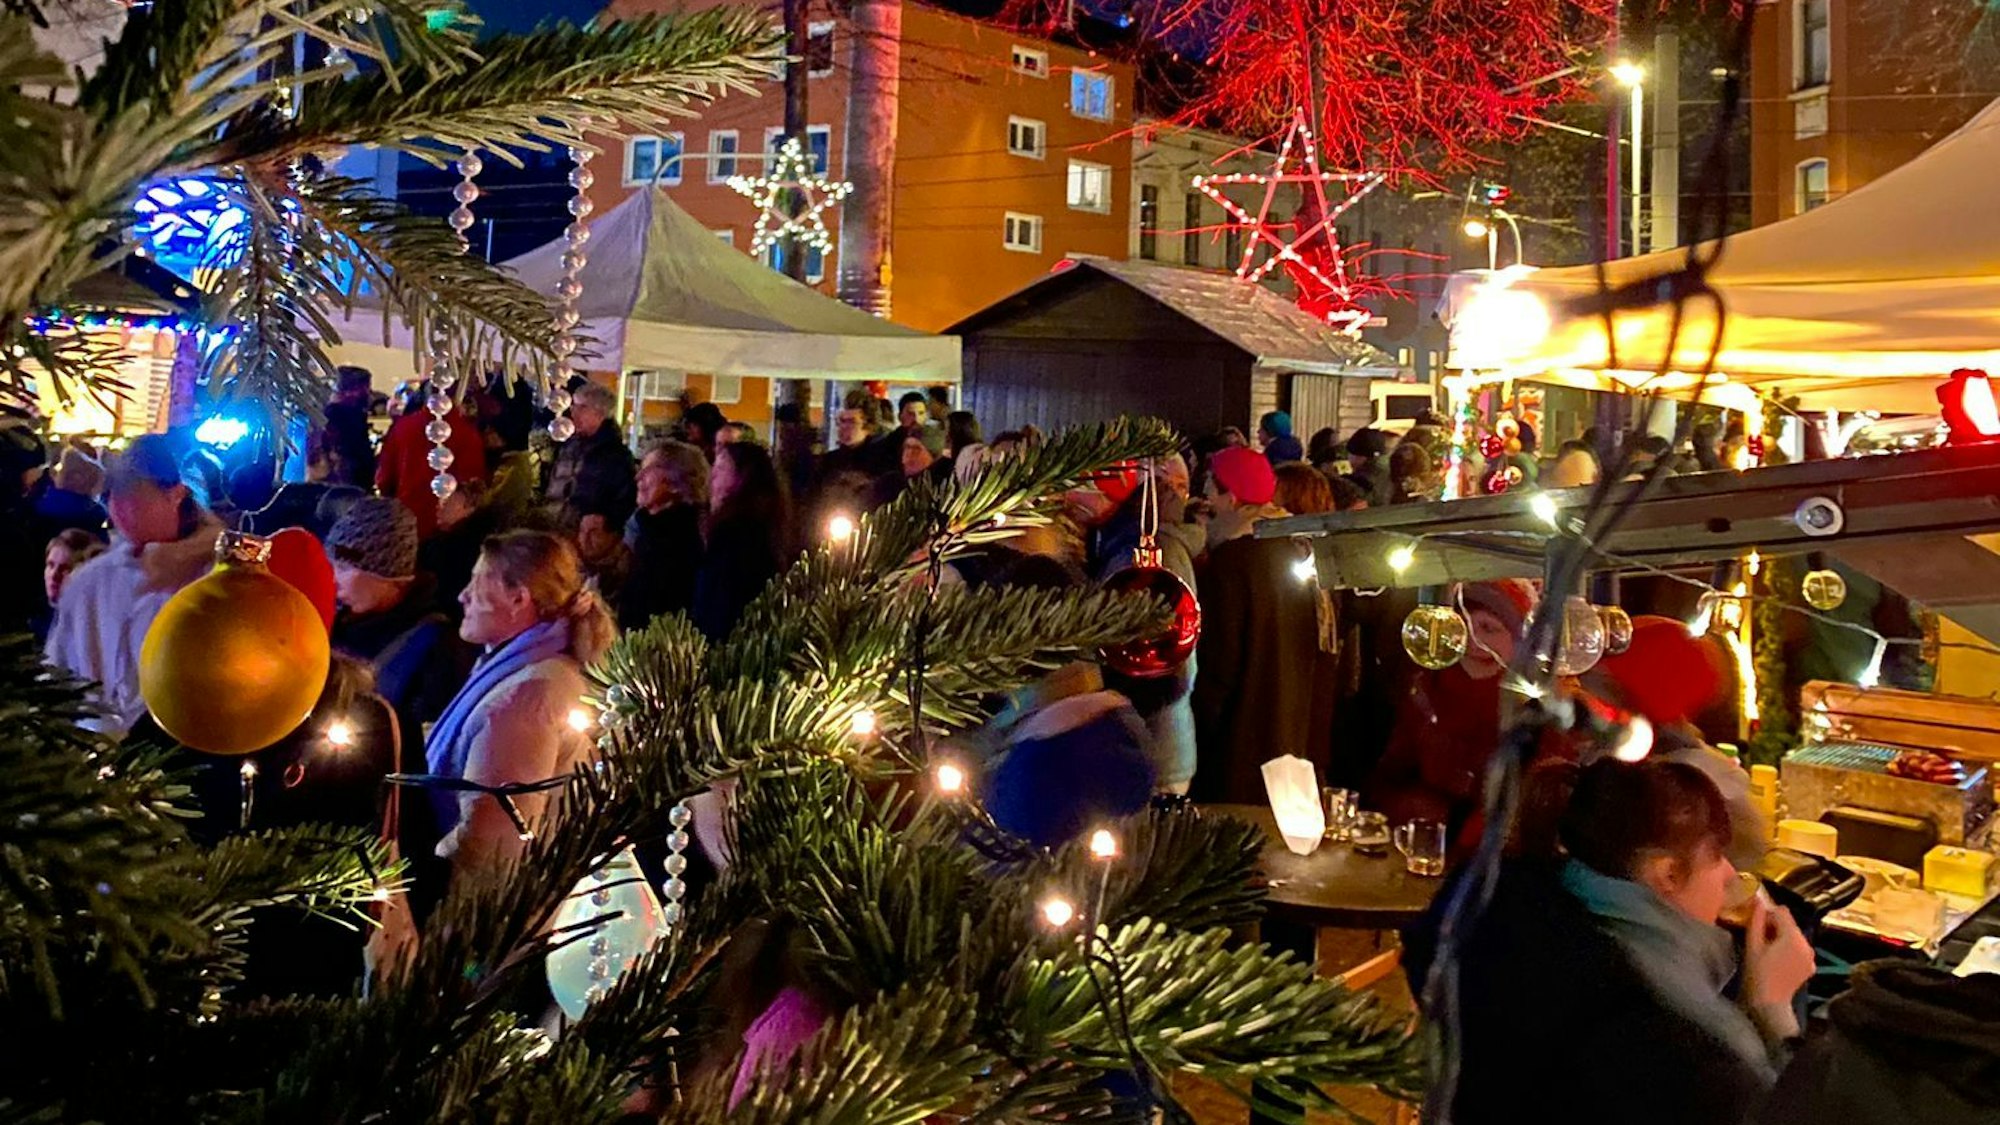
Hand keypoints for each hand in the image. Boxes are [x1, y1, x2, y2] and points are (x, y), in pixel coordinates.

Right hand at [1742, 893, 1814, 1009]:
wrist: (1770, 1004)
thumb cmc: (1757, 975)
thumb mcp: (1752, 946)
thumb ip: (1755, 921)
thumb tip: (1757, 902)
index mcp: (1793, 937)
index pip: (1782, 911)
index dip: (1767, 914)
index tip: (1756, 923)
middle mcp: (1807, 944)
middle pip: (1790, 924)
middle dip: (1775, 926)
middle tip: (1759, 938)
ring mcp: (1810, 956)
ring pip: (1794, 936)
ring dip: (1782, 937)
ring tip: (1767, 950)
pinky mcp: (1810, 965)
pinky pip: (1799, 948)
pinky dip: (1789, 949)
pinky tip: (1777, 960)